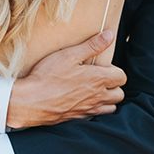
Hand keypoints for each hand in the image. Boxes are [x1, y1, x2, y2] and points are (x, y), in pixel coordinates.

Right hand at [6, 31, 125, 128]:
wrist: (32, 101)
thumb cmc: (48, 76)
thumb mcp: (69, 55)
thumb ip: (91, 46)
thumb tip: (110, 35)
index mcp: (98, 79)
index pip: (121, 77)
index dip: (114, 70)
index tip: (101, 66)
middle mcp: (97, 97)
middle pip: (119, 94)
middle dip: (113, 85)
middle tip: (98, 77)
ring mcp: (89, 109)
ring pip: (111, 107)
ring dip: (107, 99)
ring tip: (93, 89)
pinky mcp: (79, 118)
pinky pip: (96, 115)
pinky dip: (94, 108)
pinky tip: (82, 100)